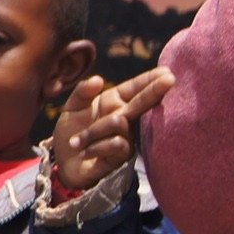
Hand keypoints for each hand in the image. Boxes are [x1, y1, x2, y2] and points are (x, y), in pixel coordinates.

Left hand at [53, 67, 173, 192]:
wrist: (63, 162)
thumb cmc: (72, 132)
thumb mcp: (72, 108)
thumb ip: (82, 92)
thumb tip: (98, 79)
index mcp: (114, 102)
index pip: (135, 88)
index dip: (149, 80)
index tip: (166, 72)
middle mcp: (125, 118)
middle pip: (142, 103)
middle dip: (155, 91)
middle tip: (171, 79)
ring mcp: (126, 137)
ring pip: (118, 123)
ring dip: (93, 131)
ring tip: (77, 141)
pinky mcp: (122, 156)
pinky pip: (116, 143)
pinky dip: (95, 146)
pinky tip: (84, 152)